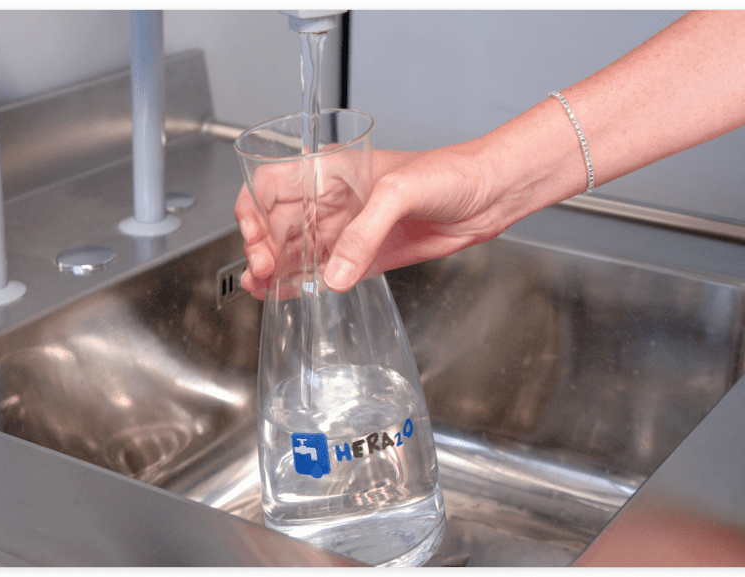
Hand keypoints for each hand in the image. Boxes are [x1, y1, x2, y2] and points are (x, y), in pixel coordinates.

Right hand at [236, 139, 539, 296]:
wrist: (489, 194)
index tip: (259, 241)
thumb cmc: (450, 172)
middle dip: (262, 247)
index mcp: (332, 171)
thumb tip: (333, 274)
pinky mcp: (367, 257)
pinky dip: (303, 284)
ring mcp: (349, 231)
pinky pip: (325, 272)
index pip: (272, 186)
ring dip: (275, 270)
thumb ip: (363, 233)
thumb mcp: (399, 192)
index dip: (255, 212)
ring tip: (261, 290)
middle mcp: (334, 201)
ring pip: (297, 251)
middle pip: (277, 223)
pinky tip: (286, 295)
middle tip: (261, 272)